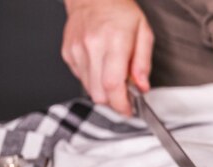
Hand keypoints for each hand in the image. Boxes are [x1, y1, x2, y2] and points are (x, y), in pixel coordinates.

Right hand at [61, 0, 153, 115]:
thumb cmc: (120, 11)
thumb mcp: (144, 32)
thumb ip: (144, 62)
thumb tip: (142, 86)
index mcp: (114, 41)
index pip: (113, 84)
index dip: (121, 104)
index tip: (129, 110)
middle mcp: (92, 46)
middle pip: (100, 93)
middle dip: (114, 101)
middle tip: (125, 95)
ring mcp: (77, 50)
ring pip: (89, 89)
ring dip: (104, 91)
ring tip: (114, 76)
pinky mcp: (68, 53)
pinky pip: (81, 78)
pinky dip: (93, 80)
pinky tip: (101, 67)